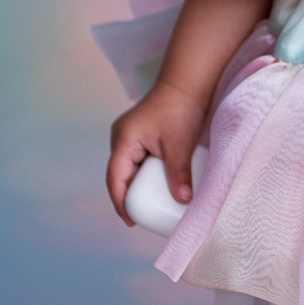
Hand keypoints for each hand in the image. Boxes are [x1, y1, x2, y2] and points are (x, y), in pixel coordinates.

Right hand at [106, 80, 205, 226]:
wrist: (188, 83)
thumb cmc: (180, 107)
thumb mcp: (179, 144)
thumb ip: (179, 173)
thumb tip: (183, 200)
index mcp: (124, 140)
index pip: (115, 179)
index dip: (120, 203)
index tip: (131, 221)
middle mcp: (122, 138)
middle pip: (120, 175)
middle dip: (129, 197)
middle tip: (143, 217)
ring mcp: (131, 136)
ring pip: (130, 168)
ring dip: (139, 186)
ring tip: (152, 205)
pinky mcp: (142, 135)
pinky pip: (140, 161)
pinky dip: (147, 175)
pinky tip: (159, 185)